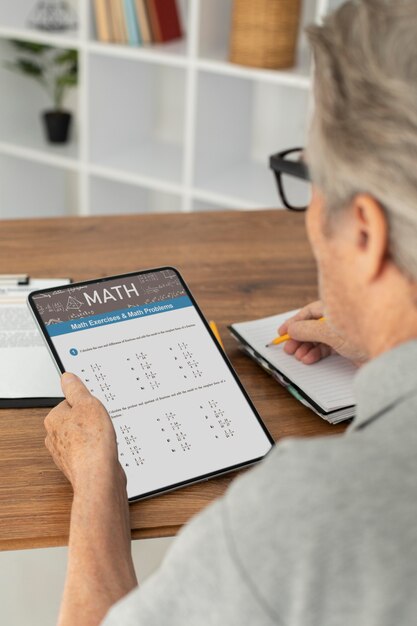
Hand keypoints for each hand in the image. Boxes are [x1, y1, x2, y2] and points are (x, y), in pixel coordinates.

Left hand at [44, 373, 121, 490]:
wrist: (98, 476)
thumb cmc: (91, 442)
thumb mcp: (87, 404)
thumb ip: (76, 389)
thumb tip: (67, 377)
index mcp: (53, 419)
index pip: (69, 401)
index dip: (86, 403)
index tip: (93, 406)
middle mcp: (54, 437)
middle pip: (76, 419)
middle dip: (90, 419)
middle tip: (100, 422)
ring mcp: (65, 453)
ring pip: (83, 435)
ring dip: (94, 434)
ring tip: (103, 437)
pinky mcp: (77, 465)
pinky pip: (88, 449)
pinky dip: (96, 448)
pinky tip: (104, 450)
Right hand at [278, 300, 366, 365]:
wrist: (386, 353)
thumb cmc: (364, 335)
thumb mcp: (328, 332)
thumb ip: (307, 330)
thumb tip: (292, 329)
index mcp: (335, 307)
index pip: (309, 312)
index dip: (294, 322)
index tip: (283, 331)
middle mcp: (339, 318)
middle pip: (312, 326)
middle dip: (299, 337)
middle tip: (288, 347)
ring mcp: (343, 332)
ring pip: (318, 338)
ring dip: (306, 347)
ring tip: (297, 355)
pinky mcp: (347, 345)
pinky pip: (326, 348)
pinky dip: (316, 353)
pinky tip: (309, 359)